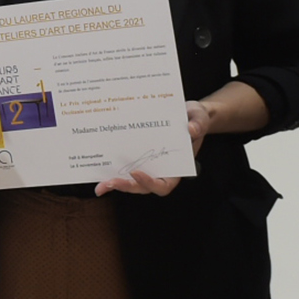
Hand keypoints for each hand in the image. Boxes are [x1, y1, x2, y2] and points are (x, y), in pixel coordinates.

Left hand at [94, 98, 214, 195]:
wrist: (185, 112)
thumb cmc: (194, 117)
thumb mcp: (200, 116)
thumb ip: (198, 124)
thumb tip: (192, 130)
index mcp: (176, 168)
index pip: (163, 185)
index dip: (149, 183)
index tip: (136, 172)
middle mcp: (159, 170)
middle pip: (142, 187)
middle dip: (125, 186)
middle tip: (109, 183)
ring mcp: (146, 165)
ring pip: (130, 181)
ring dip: (114, 183)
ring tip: (99, 186)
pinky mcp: (135, 156)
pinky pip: (123, 166)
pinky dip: (111, 169)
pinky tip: (98, 166)